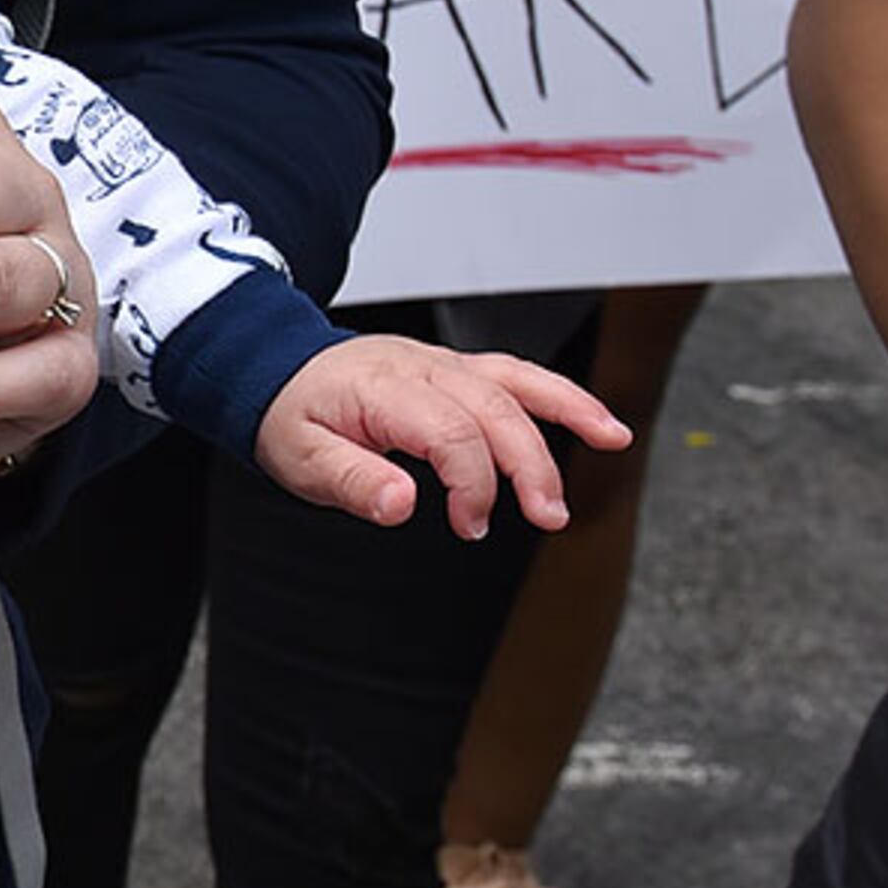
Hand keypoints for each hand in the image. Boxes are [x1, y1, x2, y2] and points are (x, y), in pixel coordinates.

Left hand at [255, 337, 629, 540]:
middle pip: (494, 409)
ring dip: (568, 413)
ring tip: (613, 442)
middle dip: (530, 463)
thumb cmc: (289, 413)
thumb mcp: (299, 458)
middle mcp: (421, 368)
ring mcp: (442, 364)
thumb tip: (400, 506)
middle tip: (547, 515)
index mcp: (383, 389)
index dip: (472, 482)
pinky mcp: (456, 370)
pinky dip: (560, 393)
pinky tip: (598, 421)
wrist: (274, 369)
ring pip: (516, 383)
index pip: (449, 432)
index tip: (471, 523)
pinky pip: (516, 375)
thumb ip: (351, 481)